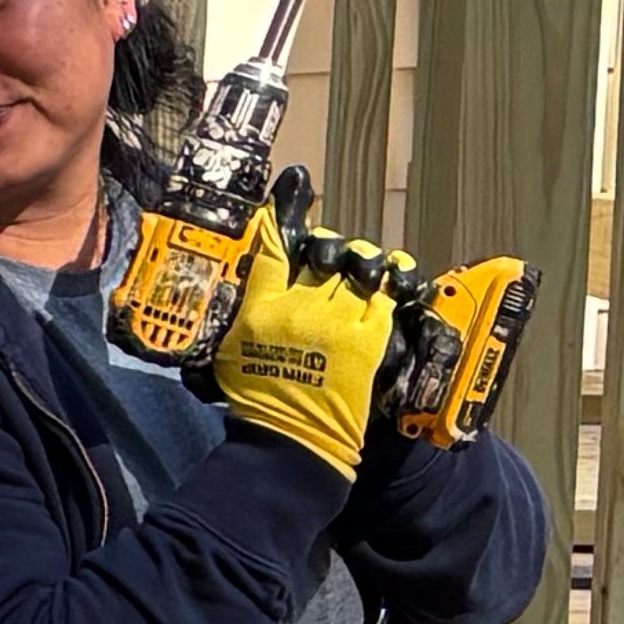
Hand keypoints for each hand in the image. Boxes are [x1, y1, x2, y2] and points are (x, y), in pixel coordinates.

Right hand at [212, 210, 402, 480]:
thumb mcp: (230, 352)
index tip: (294, 185)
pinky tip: (392, 281)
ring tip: (361, 268)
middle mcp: (295, 308)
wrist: (293, 439)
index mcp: (257, 311)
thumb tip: (255, 284)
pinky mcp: (367, 338)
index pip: (271, 247)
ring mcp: (334, 322)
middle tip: (328, 255)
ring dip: (362, 262)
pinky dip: (391, 283)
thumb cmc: (258, 401)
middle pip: (319, 252)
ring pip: (357, 267)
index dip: (284, 211)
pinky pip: (384, 295)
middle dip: (328, 247)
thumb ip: (245, 312)